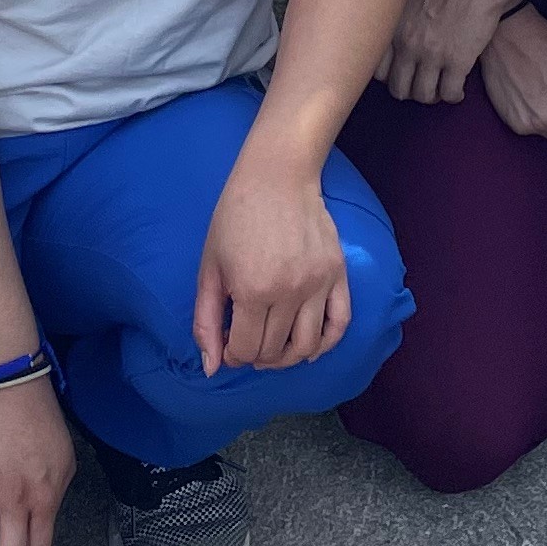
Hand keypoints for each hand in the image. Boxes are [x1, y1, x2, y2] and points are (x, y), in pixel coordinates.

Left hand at [195, 157, 347, 374]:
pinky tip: (309, 348)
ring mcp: (318, 284)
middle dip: (255, 356)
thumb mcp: (209, 268)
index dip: (232, 354)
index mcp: (252, 290)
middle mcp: (289, 292)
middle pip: (273, 351)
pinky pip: (340, 323)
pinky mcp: (338, 274)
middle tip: (247, 341)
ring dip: (287, 358)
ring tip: (273, 349)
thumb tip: (212, 368)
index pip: (245, 350)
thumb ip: (206, 321)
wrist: (277, 177)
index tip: (228, 343)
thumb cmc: (236, 218)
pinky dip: (326, 344)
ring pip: (307, 346)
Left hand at [379, 0, 518, 108]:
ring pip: (423, 96)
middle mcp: (408, 44)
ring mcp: (432, 55)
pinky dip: (454, 96)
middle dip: (411, 92)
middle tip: (424, 86)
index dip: (391, 77)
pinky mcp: (458, 62)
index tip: (404, 75)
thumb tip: (397, 36)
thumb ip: (400, 21)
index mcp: (394, 28)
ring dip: (433, 96)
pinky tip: (459, 90)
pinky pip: (449, 94)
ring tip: (441, 89)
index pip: (378, 71)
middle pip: (399, 89)